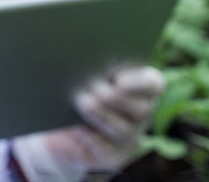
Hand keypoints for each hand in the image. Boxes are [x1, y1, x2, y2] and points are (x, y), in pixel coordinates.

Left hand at [12, 66, 164, 181]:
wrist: (56, 128)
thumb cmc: (68, 90)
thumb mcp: (76, 73)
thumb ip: (84, 63)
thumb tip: (79, 52)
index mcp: (138, 88)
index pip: (152, 83)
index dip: (139, 81)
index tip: (117, 76)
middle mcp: (139, 114)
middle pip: (141, 108)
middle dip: (117, 97)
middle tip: (95, 86)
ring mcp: (128, 138)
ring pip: (123, 130)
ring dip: (102, 115)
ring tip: (82, 101)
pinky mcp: (112, 156)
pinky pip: (105, 149)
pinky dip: (90, 137)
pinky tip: (76, 126)